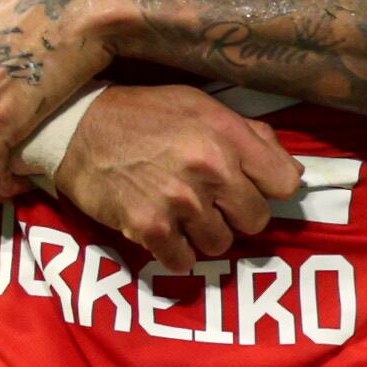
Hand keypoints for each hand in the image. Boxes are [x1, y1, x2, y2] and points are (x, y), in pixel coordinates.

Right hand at [45, 86, 302, 273]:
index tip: (250, 186)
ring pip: (221, 244)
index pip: (284, 183)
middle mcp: (209, 168)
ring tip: (182, 214)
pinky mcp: (149, 227)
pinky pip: (183, 261)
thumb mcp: (199, 105)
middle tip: (212, 203)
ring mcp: (180, 201)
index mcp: (226, 134)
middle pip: (256, 220)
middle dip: (236, 214)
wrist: (76, 127)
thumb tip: (290, 171)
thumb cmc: (142, 114)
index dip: (269, 187)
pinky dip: (175, 252)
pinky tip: (163, 231)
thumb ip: (249, 135)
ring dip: (205, 234)